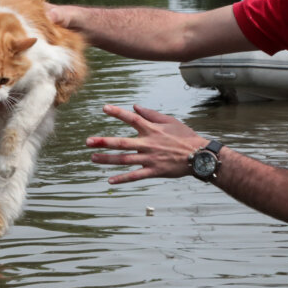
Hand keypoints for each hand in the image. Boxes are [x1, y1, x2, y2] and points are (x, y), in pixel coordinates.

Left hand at [87, 104, 207, 183]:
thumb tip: (135, 106)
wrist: (199, 155)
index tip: (104, 108)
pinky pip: (135, 176)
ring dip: (107, 160)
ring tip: (93, 158)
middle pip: (121, 142)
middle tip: (88, 142)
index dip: (118, 112)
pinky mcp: (154, 171)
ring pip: (124, 160)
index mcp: (151, 129)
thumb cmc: (185, 137)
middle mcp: (148, 143)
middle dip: (103, 142)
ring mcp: (150, 158)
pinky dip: (122, 179)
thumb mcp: (170, 121)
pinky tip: (110, 181)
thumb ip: (151, 114)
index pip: (132, 118)